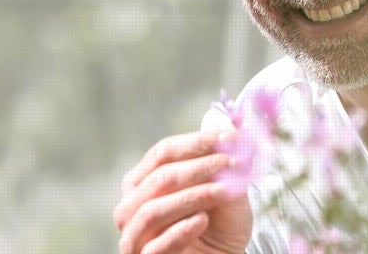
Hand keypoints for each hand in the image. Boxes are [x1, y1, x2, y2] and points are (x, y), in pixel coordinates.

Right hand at [114, 130, 252, 253]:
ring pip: (153, 210)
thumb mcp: (226, 187)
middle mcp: (131, 205)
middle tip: (234, 162)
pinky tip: (202, 220)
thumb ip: (226, 159)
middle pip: (160, 178)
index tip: (230, 137)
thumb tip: (236, 125)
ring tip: (224, 191)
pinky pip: (155, 246)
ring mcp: (134, 234)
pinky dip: (179, 231)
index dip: (197, 143)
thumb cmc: (219, 222)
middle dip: (200, 167)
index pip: (163, 152)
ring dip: (192, 197)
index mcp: (143, 180)